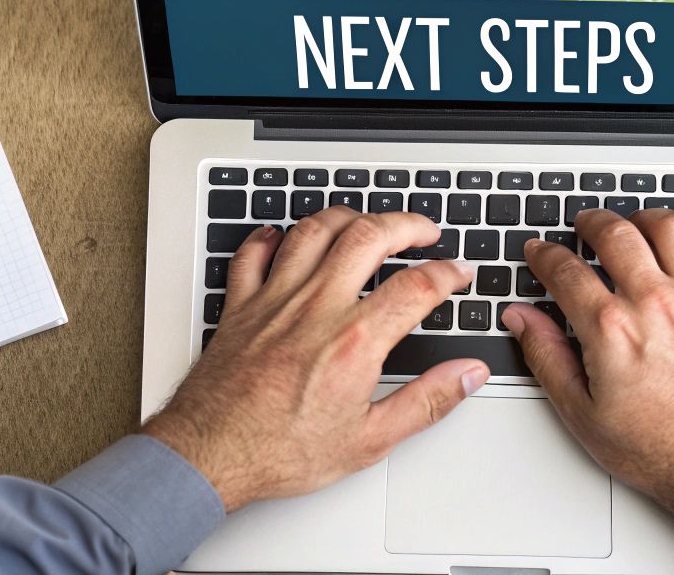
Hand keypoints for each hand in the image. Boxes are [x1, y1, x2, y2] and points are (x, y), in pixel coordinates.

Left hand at [143, 208, 488, 511]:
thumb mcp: (369, 440)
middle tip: (424, 231)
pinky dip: (270, 237)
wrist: (208, 456)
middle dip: (406, 224)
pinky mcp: (241, 306)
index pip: (416, 286)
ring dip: (349, 217)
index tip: (458, 273)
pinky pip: (254, 253)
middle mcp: (315, 307)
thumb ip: (426, 401)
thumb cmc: (279, 452)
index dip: (447, 273)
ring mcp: (275, 300)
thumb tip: (466, 376)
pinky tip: (283, 236)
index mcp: (353, 340)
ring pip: (314, 230)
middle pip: (368, 236)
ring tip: (368, 223)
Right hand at [505, 209, 673, 568]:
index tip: (540, 252)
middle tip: (584, 225)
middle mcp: (655, 302)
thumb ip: (547, 357)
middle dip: (592, 222)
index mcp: (611, 327)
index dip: (545, 254)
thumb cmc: (660, 450)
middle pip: (616, 233)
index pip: (565, 269)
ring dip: (647, 220)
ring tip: (636, 225)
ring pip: (672, 228)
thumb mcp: (582, 414)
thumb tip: (522, 320)